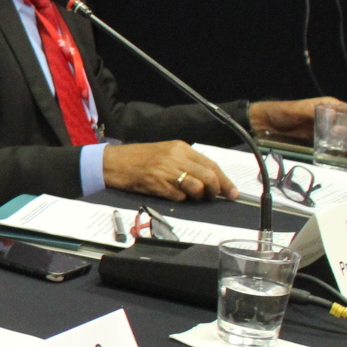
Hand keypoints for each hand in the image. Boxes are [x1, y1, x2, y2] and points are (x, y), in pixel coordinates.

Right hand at [102, 141, 237, 201]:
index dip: (225, 180)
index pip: (211, 164)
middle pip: (208, 176)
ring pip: (197, 187)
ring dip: (199, 197)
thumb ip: (186, 162)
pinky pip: (179, 196)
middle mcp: (176, 157)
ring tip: (193, 198)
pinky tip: (173, 195)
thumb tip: (209, 179)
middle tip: (216, 198)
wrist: (113, 163)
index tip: (233, 192)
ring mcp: (167, 171)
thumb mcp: (166, 153)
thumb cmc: (139, 158)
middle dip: (216, 191)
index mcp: (181, 147)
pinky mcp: (158, 184)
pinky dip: (180, 199)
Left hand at [250, 96, 346, 139]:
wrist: (266, 124)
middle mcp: (328, 116)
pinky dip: (333, 147)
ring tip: (341, 148)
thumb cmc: (282, 112)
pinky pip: (329, 142)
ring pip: (340, 134)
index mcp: (327, 105)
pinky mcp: (316, 139)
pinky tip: (334, 152)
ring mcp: (323, 128)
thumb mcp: (299, 110)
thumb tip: (332, 116)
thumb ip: (313, 112)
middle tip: (346, 141)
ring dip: (343, 141)